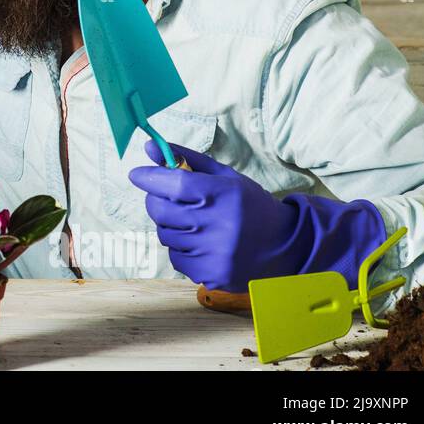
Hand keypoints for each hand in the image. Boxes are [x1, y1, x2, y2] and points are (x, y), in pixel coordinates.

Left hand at [128, 141, 300, 291]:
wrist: (285, 246)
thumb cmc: (249, 205)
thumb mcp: (224, 176)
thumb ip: (186, 159)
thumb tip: (149, 147)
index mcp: (223, 195)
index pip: (174, 185)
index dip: (150, 177)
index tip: (138, 174)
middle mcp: (218, 225)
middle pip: (160, 211)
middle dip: (155, 201)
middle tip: (164, 198)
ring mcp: (214, 254)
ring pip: (165, 236)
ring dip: (169, 226)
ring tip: (191, 222)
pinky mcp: (211, 275)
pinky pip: (175, 258)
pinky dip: (180, 248)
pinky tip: (200, 242)